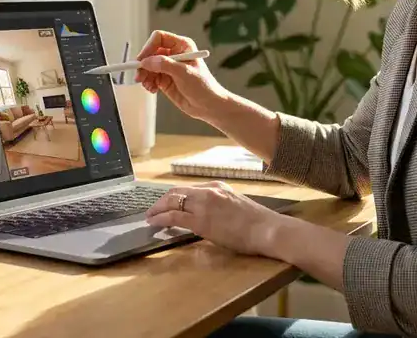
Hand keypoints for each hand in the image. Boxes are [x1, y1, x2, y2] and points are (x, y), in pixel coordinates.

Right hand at [134, 30, 225, 121]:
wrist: (208, 106)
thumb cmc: (203, 86)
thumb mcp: (184, 73)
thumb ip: (164, 65)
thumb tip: (146, 61)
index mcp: (182, 46)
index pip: (159, 38)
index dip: (149, 47)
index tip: (142, 60)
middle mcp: (174, 54)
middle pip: (150, 52)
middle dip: (144, 64)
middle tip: (139, 76)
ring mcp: (169, 67)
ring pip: (148, 66)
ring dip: (144, 75)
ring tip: (147, 85)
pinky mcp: (165, 79)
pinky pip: (150, 77)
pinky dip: (148, 83)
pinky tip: (152, 89)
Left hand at [145, 181, 283, 256]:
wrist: (267, 229)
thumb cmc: (258, 223)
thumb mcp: (236, 206)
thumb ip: (220, 206)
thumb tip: (208, 215)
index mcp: (218, 187)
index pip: (189, 189)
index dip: (175, 196)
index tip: (167, 203)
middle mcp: (209, 191)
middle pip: (176, 192)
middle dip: (161, 201)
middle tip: (153, 210)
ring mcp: (204, 205)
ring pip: (172, 201)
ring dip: (157, 209)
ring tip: (150, 217)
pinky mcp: (201, 221)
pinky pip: (174, 216)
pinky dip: (160, 218)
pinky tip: (154, 223)